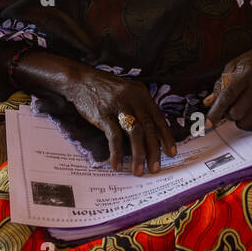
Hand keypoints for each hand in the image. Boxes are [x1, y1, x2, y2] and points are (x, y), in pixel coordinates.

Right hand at [61, 61, 175, 174]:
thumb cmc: (105, 90)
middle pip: (148, 127)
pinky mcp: (103, 114)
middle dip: (153, 150)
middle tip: (155, 169)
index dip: (166, 137)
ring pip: (134, 132)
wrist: (80, 79)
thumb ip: (139, 109)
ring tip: (138, 171)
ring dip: (138, 154)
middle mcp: (133, 99)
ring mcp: (118, 106)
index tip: (171, 153)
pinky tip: (118, 164)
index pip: (158, 118)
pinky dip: (117, 152)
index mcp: (142, 94)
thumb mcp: (127, 93)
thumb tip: (150, 134)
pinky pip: (113, 136)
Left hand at [204, 43, 251, 131]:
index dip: (216, 111)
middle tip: (228, 102)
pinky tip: (247, 109)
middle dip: (226, 112)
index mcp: (246, 73)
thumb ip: (220, 84)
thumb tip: (209, 102)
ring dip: (236, 117)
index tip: (207, 123)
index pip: (228, 96)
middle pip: (235, 112)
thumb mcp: (233, 66)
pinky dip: (245, 121)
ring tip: (239, 104)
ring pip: (243, 122)